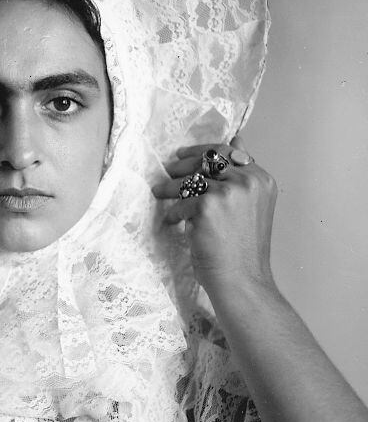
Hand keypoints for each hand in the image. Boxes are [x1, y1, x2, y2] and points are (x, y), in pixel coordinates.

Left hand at [153, 137, 277, 292]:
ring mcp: (229, 192)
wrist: (242, 280)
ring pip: (190, 179)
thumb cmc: (243, 250)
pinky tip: (172, 222)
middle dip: (185, 162)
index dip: (204, 151)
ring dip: (170, 186)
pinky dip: (174, 213)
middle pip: (208, 159)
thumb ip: (242, 178)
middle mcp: (248, 181)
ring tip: (159, 192)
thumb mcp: (251, 207)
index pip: (229, 152)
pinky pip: (181, 202)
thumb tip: (236, 141)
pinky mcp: (207, 206)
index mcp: (261, 180)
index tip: (185, 154)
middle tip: (169, 169)